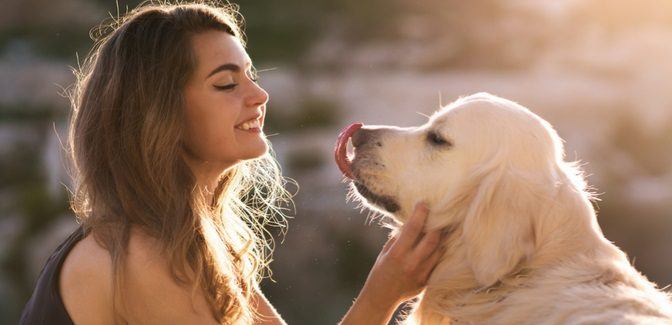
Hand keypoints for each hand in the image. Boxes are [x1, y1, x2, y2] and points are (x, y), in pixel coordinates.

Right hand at [340, 203, 443, 324]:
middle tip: (437, 215)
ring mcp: (421, 274)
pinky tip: (437, 245)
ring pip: (438, 250)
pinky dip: (438, 252)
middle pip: (433, 239)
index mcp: (398, 254)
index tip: (423, 203)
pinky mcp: (427, 282)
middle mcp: (411, 263)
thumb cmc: (380, 271)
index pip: (413, 228)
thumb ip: (399, 237)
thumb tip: (411, 222)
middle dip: (436, 225)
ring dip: (440, 238)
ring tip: (439, 228)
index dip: (420, 213)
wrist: (381, 297)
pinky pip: (437, 263)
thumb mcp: (386, 252)